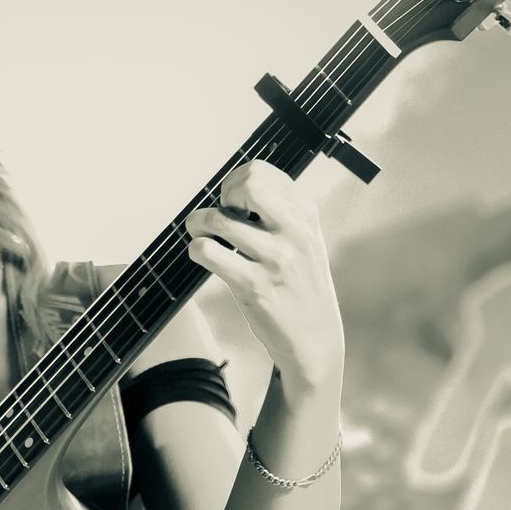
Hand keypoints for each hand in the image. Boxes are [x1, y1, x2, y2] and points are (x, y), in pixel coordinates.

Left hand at [183, 160, 343, 397]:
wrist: (314, 337)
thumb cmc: (300, 285)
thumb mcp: (304, 240)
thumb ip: (279, 212)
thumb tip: (235, 186)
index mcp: (306, 215)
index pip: (262, 172)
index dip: (236, 183)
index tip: (234, 203)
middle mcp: (295, 233)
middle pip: (249, 184)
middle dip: (224, 194)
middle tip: (223, 215)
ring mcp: (276, 260)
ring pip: (219, 220)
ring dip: (198, 223)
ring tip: (202, 234)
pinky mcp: (254, 286)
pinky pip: (208, 252)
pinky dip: (197, 249)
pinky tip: (205, 255)